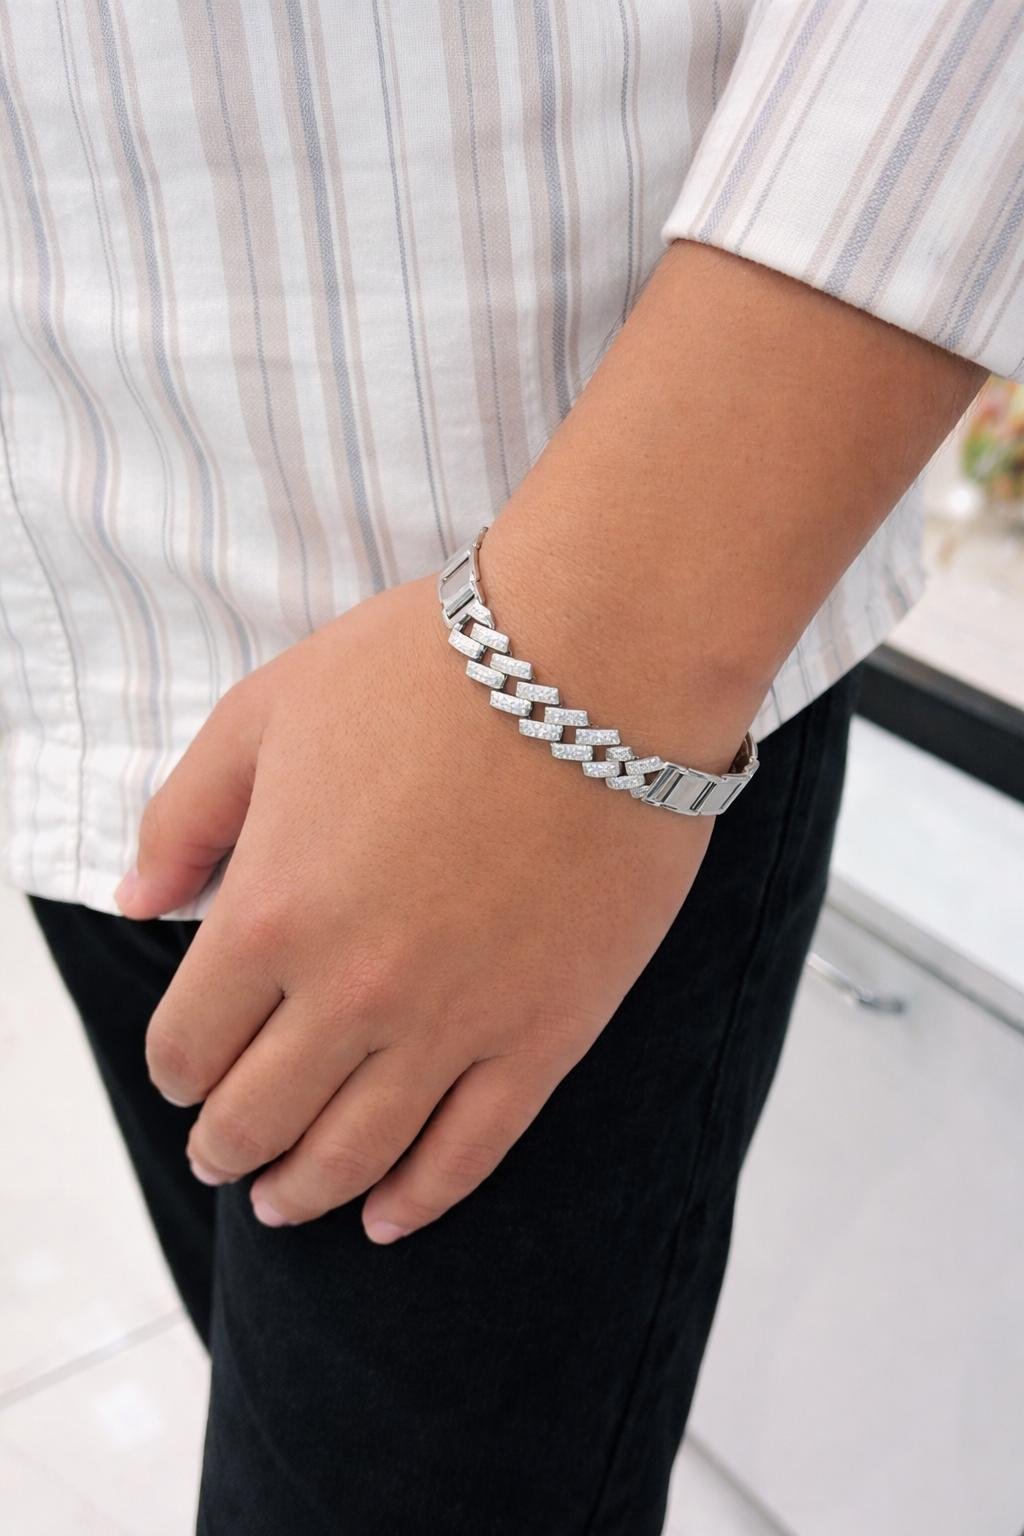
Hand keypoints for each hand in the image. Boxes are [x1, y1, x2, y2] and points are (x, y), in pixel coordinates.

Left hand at [121, 566, 714, 1240]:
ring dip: (304, 1191)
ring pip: (354, 1155)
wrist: (598, 666)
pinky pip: (469, 1153)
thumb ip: (185, 815)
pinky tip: (389, 1218)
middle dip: (227, 1145)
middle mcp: (349, 993)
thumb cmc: (429, 671)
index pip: (188, 1044)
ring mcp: (452, 1025)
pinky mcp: (544, 1035)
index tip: (188, 1067)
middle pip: (258, 1118)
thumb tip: (137, 902)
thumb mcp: (268, 712)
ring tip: (286, 1201)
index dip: (176, 1068)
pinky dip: (418, 1200)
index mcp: (270, 913)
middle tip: (225, 1152)